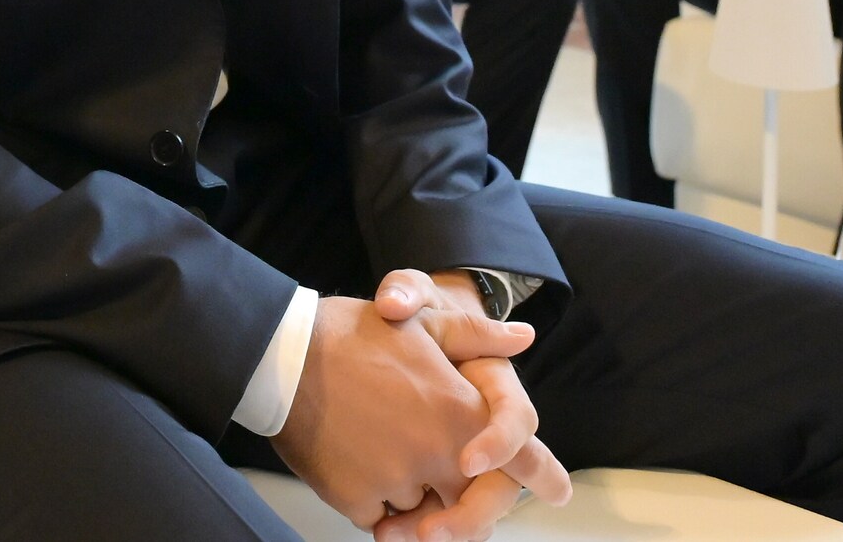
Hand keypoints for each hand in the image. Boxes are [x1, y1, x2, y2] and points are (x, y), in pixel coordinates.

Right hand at [273, 294, 532, 528]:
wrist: (283, 355)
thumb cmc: (352, 334)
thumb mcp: (421, 323)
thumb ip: (476, 336)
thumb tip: (523, 334)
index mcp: (459, 413)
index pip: (518, 457)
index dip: (541, 475)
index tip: (559, 490)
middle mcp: (436, 454)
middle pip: (471, 502)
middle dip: (465, 504)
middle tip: (449, 495)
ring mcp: (396, 481)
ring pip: (421, 511)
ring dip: (413, 497)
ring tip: (385, 452)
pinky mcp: (357, 500)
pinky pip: (379, 518)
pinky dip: (376, 502)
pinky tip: (359, 463)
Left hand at [368, 271, 569, 541]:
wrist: (391, 337)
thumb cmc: (412, 316)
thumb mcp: (411, 296)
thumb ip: (405, 292)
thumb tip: (394, 302)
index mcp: (493, 385)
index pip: (516, 420)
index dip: (500, 445)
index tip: (466, 462)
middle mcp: (488, 428)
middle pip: (503, 485)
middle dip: (471, 514)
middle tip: (430, 531)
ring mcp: (464, 456)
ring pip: (474, 508)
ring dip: (445, 528)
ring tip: (394, 534)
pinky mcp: (437, 476)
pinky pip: (443, 511)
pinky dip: (418, 526)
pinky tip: (384, 532)